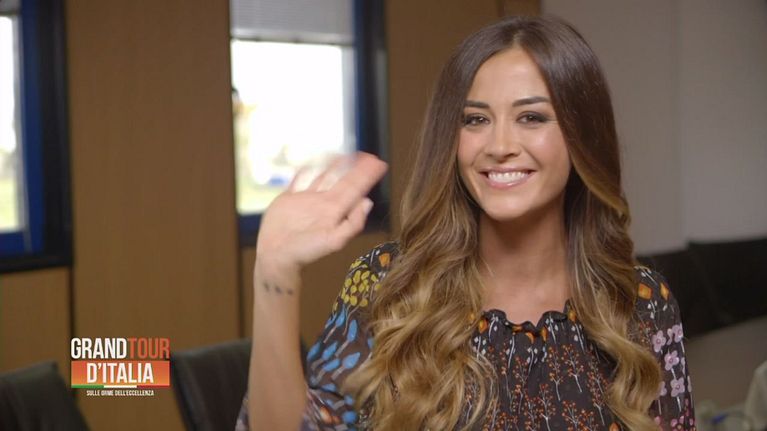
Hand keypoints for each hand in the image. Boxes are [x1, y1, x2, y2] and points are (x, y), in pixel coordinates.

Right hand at [255, 152, 387, 274]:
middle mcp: (324, 203)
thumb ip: (353, 224)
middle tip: (368, 155)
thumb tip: (368, 202)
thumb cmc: (305, 251)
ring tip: (344, 155)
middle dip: (356, 168)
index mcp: (335, 210)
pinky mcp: (290, 199)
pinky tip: (311, 163)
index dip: (367, 175)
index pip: (356, 188)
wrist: (277, 256)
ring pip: (323, 178)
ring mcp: (307, 200)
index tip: (378, 162)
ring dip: (334, 166)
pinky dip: (305, 171)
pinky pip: (300, 180)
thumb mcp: (334, 241)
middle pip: (343, 180)